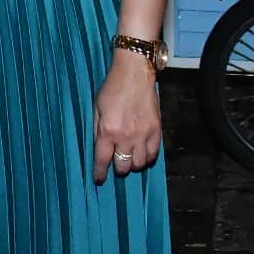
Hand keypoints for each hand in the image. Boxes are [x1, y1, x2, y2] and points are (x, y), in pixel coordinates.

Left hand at [93, 51, 161, 184]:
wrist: (135, 74)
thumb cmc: (112, 88)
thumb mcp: (96, 108)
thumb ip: (97, 130)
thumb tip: (98, 148)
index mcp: (108, 131)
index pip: (103, 160)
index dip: (100, 173)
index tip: (99, 179)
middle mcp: (126, 136)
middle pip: (123, 166)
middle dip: (118, 168)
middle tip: (115, 162)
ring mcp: (143, 135)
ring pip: (140, 164)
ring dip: (133, 164)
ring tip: (129, 157)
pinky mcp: (157, 131)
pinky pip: (153, 155)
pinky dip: (147, 158)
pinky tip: (142, 152)